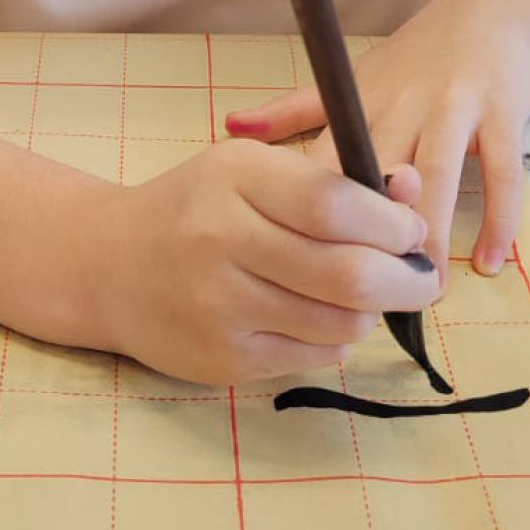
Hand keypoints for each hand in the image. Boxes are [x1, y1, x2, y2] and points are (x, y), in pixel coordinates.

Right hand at [75, 144, 437, 384]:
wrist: (107, 265)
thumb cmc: (196, 208)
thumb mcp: (253, 172)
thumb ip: (331, 180)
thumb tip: (411, 194)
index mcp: (234, 177)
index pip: (336, 205)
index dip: (392, 225)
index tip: (411, 232)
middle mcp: (221, 240)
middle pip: (347, 274)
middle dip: (405, 281)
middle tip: (422, 280)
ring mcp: (218, 306)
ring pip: (338, 323)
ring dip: (371, 313)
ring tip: (365, 297)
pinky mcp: (222, 357)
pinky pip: (312, 355)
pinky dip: (334, 340)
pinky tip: (319, 319)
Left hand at [231, 0, 529, 276]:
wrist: (490, 13)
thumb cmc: (414, 59)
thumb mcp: (353, 79)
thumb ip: (295, 110)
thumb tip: (229, 127)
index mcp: (361, 106)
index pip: (328, 168)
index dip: (313, 221)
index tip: (303, 272)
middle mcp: (403, 106)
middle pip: (380, 178)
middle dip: (371, 237)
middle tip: (368, 297)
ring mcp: (454, 109)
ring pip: (438, 177)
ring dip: (431, 235)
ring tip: (425, 288)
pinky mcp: (503, 112)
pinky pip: (503, 172)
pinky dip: (498, 219)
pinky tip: (490, 263)